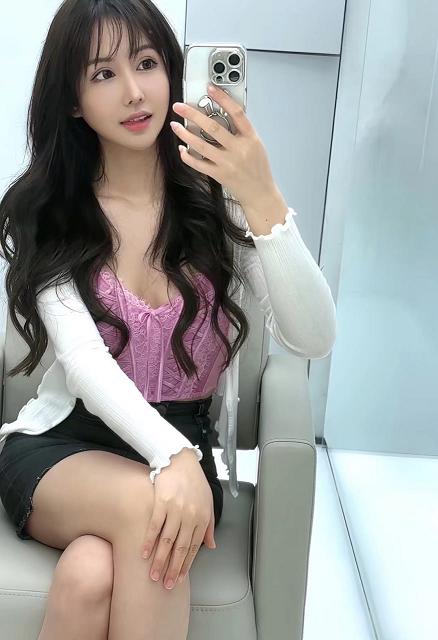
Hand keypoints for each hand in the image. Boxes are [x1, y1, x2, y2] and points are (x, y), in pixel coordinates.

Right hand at [141, 448, 215, 588]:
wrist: (180, 459)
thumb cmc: (194, 481)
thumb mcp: (208, 502)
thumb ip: (209, 525)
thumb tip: (211, 545)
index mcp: (202, 517)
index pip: (194, 547)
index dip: (186, 565)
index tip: (179, 578)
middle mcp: (190, 515)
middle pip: (180, 547)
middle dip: (173, 568)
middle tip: (166, 584)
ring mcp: (175, 508)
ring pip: (167, 540)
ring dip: (160, 560)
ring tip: (154, 575)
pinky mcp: (161, 501)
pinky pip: (154, 525)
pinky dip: (149, 541)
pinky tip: (144, 553)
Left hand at [170, 84, 277, 209]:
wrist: (260, 193)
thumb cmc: (258, 169)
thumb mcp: (256, 146)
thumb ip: (242, 132)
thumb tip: (223, 116)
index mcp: (250, 138)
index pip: (237, 113)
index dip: (222, 99)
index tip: (210, 88)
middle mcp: (239, 149)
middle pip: (213, 127)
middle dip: (193, 115)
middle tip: (179, 107)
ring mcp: (228, 163)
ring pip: (202, 145)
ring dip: (185, 134)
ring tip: (175, 126)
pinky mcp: (220, 175)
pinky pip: (199, 164)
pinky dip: (188, 156)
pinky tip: (182, 149)